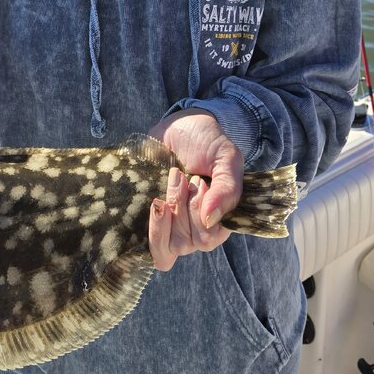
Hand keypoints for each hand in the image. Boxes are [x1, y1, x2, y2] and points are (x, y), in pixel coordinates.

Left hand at [146, 111, 243, 271]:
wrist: (180, 124)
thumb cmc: (208, 143)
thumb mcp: (226, 159)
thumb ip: (227, 189)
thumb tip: (211, 220)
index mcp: (218, 220)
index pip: (208, 239)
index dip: (200, 215)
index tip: (200, 183)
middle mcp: (194, 229)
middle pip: (186, 243)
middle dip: (183, 207)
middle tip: (186, 176)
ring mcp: (171, 226)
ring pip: (166, 248)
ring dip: (165, 217)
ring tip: (170, 184)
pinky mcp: (150, 219)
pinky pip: (146, 245)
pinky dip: (151, 226)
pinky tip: (155, 203)